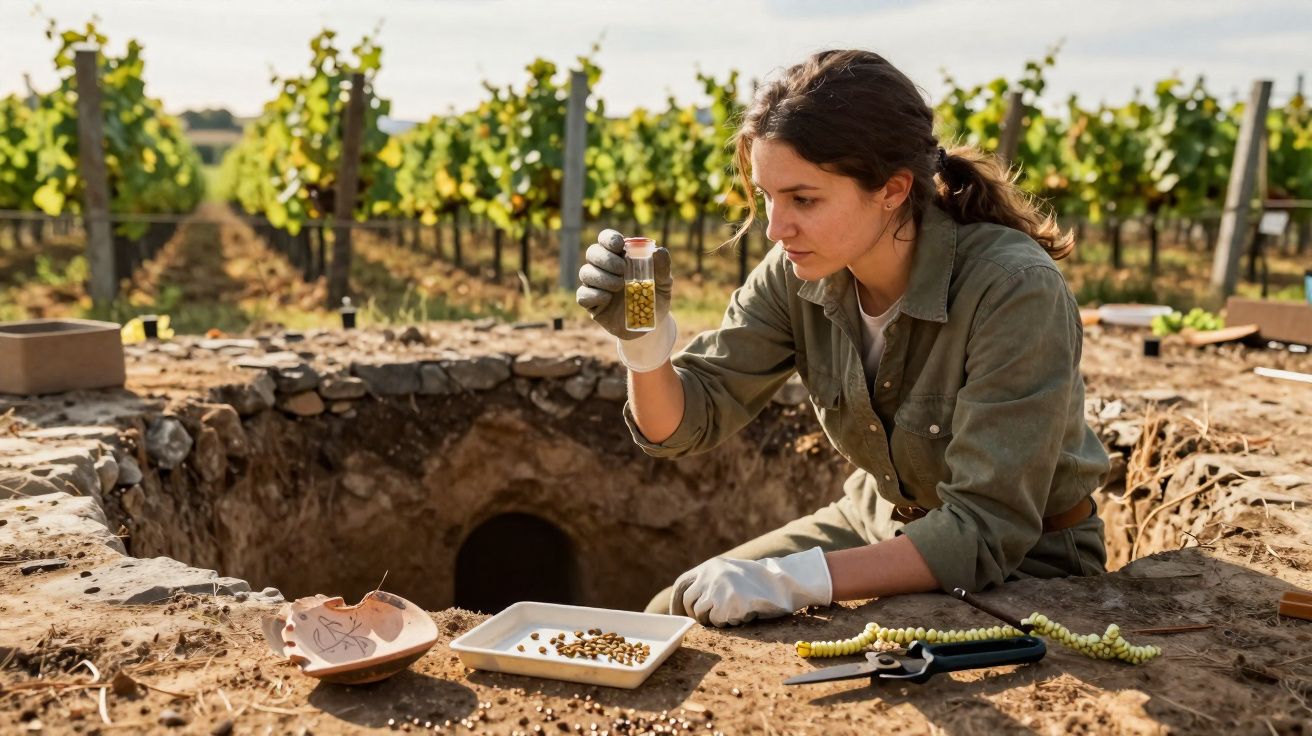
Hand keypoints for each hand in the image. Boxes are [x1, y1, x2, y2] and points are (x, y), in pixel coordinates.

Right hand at [576, 228, 672, 340]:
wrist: (650, 324)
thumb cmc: (655, 297)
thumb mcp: (664, 282)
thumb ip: (662, 266)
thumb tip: (657, 251)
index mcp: (620, 256)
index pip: (606, 238)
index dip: (609, 238)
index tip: (619, 245)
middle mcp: (604, 268)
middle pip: (592, 252)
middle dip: (605, 258)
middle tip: (622, 269)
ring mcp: (596, 285)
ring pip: (585, 272)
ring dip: (602, 277)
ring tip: (619, 286)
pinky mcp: (592, 304)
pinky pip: (583, 295)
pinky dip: (595, 294)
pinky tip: (608, 298)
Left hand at [669, 547, 832, 626]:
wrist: (781, 582)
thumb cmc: (758, 582)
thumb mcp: (730, 573)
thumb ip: (710, 581)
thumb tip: (689, 604)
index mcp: (709, 566)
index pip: (681, 584)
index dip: (677, 603)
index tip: (677, 617)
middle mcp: (709, 575)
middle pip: (689, 602)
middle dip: (696, 615)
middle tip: (708, 622)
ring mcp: (716, 589)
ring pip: (701, 613)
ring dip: (714, 619)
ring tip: (733, 613)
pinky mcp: (725, 604)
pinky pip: (717, 621)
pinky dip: (727, 622)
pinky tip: (742, 615)